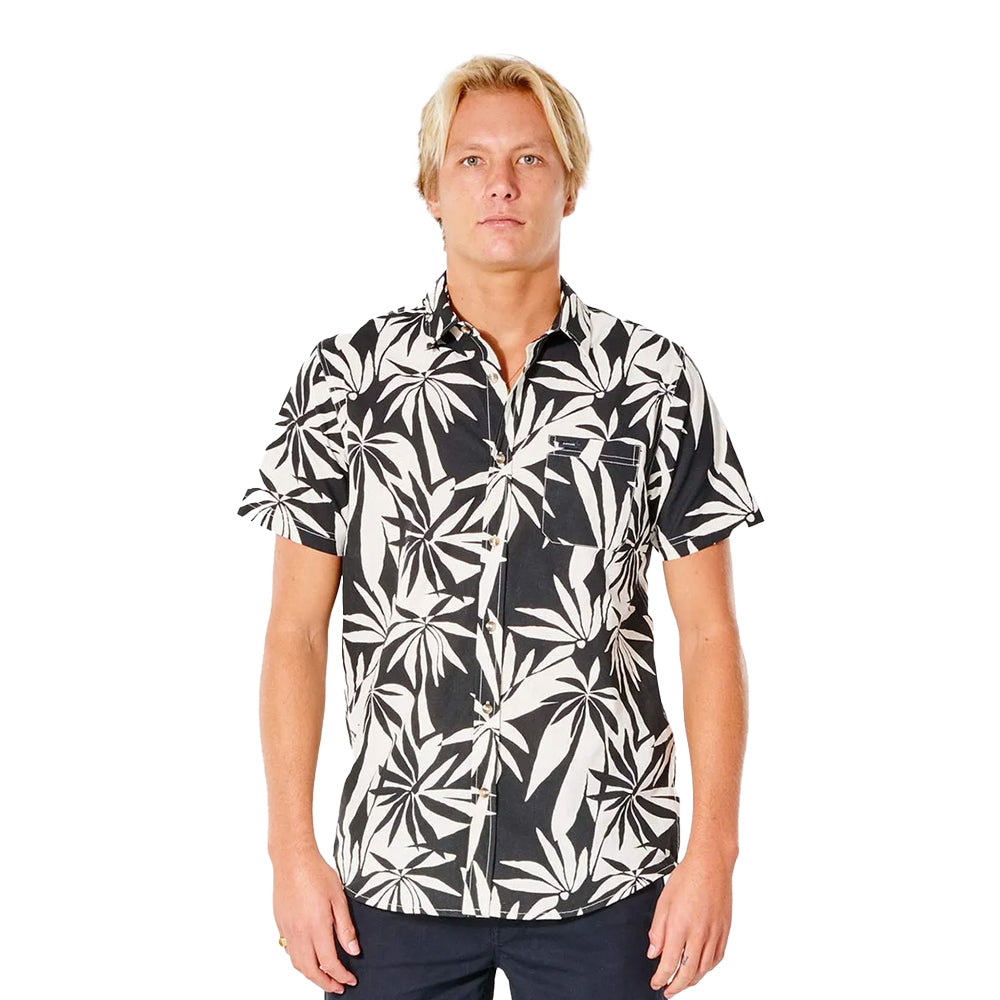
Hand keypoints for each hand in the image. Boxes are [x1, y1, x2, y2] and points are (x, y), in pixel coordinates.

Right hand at [272, 850, 359, 993]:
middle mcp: (299, 932)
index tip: (350, 980)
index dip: (341, 975)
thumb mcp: (339, 897)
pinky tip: (309, 958)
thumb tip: (353, 950)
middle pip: (310, 970)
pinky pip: (289, 951)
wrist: (292, 859)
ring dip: (311, 975)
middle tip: (338, 987)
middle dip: (325, 982)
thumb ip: (345, 927)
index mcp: (317, 926)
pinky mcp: (280, 924)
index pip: (329, 962)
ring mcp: (287, 930)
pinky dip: (300, 961)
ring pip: (297, 963)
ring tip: (325, 977)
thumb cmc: (316, 873)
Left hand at [646, 848, 733, 997]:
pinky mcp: (725, 931)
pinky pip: (717, 958)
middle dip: (676, 986)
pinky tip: (700, 968)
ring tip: (682, 982)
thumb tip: (653, 953)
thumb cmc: (686, 878)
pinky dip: (708, 968)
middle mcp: (699, 934)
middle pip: (688, 973)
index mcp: (680, 926)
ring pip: (704, 969)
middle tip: (668, 991)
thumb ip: (657, 930)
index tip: (655, 983)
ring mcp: (714, 934)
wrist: (711, 865)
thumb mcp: (663, 902)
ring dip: (692, 980)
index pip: (669, 963)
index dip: (661, 978)